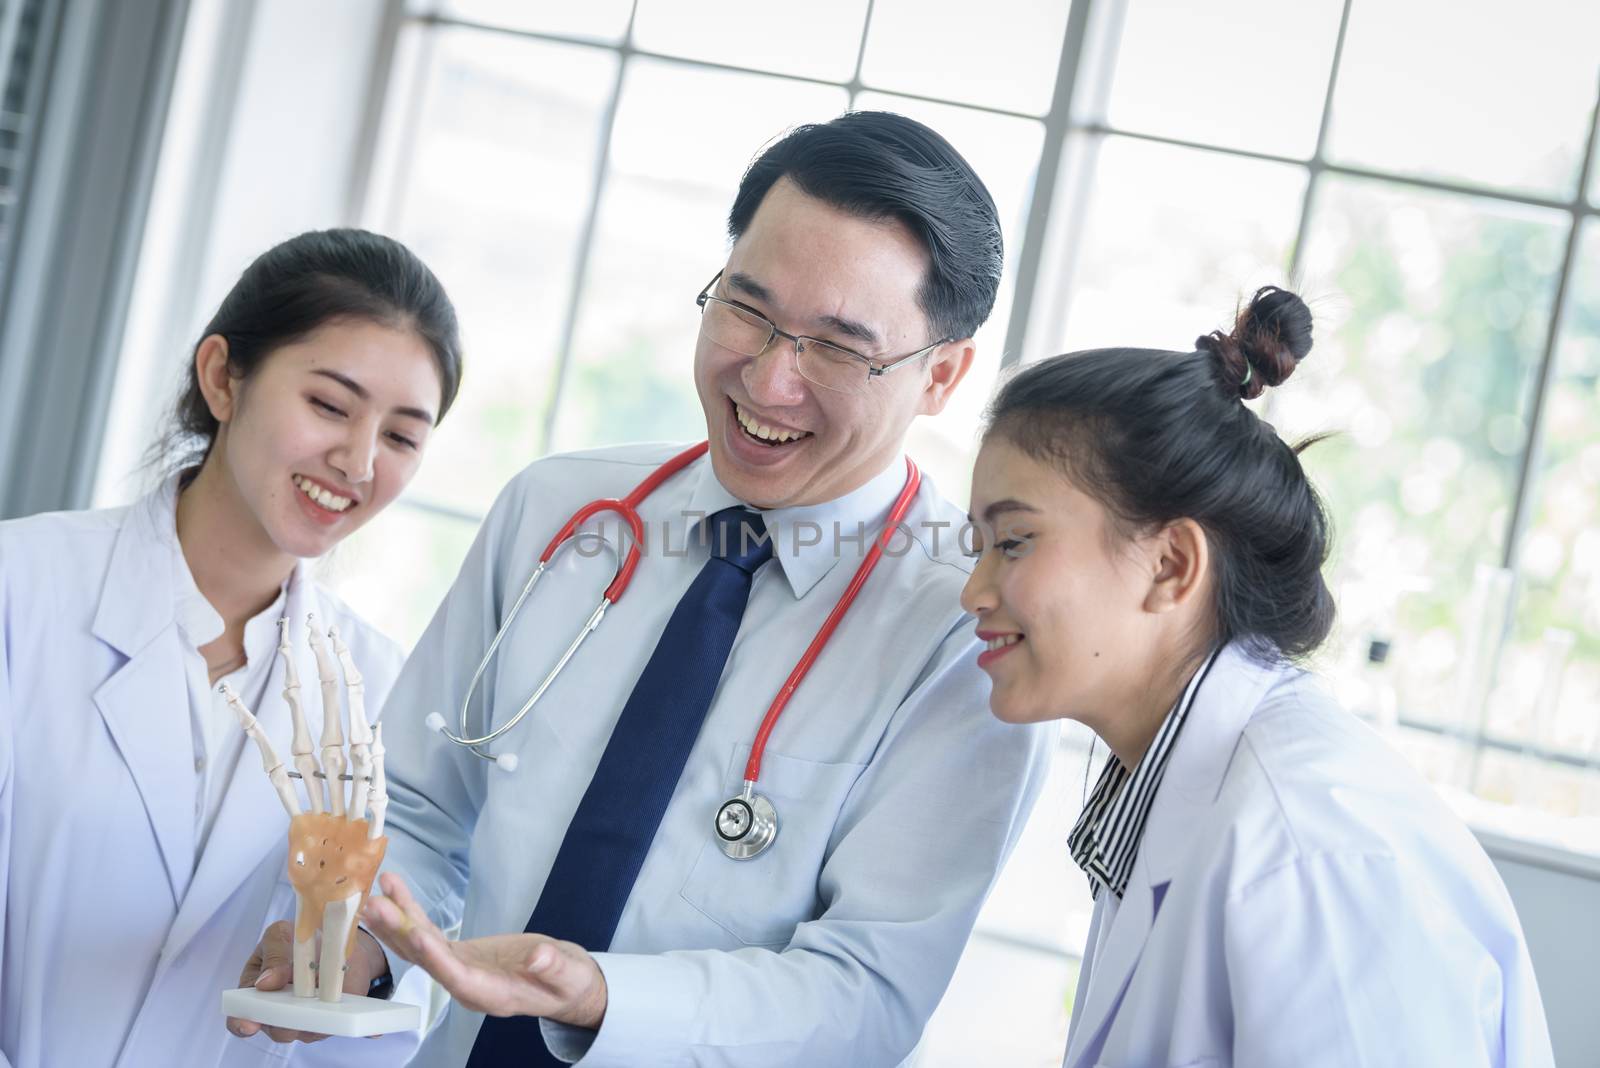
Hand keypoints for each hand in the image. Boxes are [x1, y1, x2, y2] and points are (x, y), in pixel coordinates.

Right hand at [225, 919, 389, 1043]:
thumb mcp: (281, 934)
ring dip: (321, 1022)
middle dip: (287, 1024)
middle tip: (296, 1014)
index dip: (242, 1023)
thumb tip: (265, 982)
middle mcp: (280, 1012)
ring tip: (330, 1007)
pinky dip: (355, 1024)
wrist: (336, 937)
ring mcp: (308, 1018)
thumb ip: (273, 954)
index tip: (250, 1022)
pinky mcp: (335, 1018)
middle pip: (278, 1030)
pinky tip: (370, 1028)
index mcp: (257, 992)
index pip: (241, 1017)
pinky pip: (344, 1026)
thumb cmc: (299, 936)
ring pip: (312, 1032)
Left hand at [361, 872, 607, 1028]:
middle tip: (378, 906)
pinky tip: (395, 894)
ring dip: (398, 920)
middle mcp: (467, 986)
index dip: (437, 959)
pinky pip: (428, 935)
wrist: (562, 984)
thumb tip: (538, 956)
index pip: (458, 978)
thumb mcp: (568, 974)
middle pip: (428, 961)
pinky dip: (411, 913)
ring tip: (377, 893)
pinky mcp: (459, 955)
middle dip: (402, 933)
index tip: (416, 933)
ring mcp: (459, 970)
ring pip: (421, 946)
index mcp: (493, 995)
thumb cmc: (568, 982)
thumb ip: (553, 967)